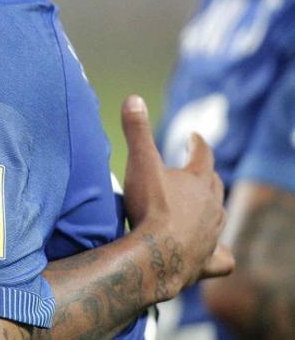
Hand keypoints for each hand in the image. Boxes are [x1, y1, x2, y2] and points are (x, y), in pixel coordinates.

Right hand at [120, 94, 233, 298]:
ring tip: (200, 206)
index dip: (197, 143)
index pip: (203, 154)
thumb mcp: (140, 163)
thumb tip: (133, 98)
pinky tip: (213, 251)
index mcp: (198, 180)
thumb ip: (137, 131)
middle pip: (214, 184)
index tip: (193, 137)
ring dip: (210, 208)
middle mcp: (212, 206)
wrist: (157, 254)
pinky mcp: (209, 260)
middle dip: (205, 174)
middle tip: (195, 169)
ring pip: (219, 215)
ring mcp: (213, 234)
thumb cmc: (151, 206)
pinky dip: (219, 252)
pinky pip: (223, 256)